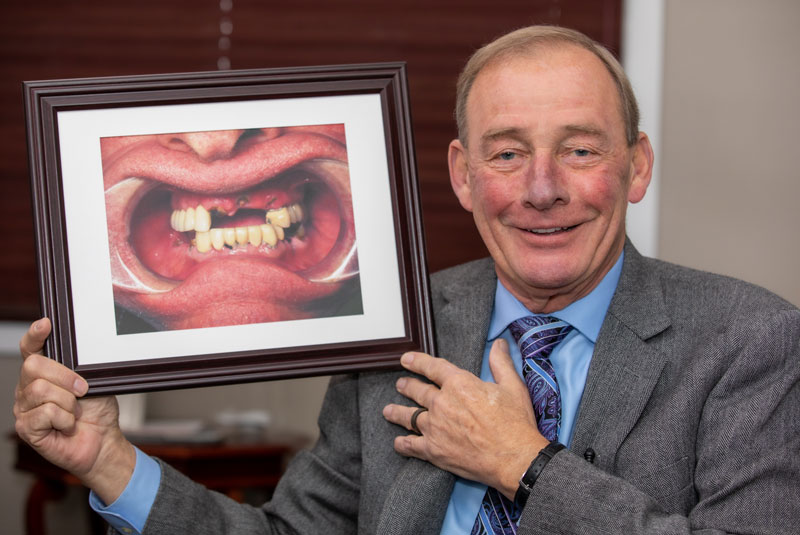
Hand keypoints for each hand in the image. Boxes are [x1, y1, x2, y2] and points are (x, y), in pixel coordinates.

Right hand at [13, 318, 135, 503]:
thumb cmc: (97, 411)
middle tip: (83, 390)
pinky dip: (65, 419)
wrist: (103, 440)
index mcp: (43, 373)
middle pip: (33, 366)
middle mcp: (27, 388)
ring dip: (68, 402)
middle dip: (64, 376)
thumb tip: (77, 355)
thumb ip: (79, 367)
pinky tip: (67, 426)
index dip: (34, 335)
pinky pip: (45, 413)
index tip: (46, 324)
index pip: (30, 348)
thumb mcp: (93, 381)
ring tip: (75, 412)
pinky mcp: (26, 428)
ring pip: (41, 390)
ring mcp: (24, 408)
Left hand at [382, 339, 548, 497]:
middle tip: (400, 385)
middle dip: (407, 386)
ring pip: (409, 416)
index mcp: (459, 384)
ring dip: (397, 412)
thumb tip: (499, 344)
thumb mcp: (513, 386)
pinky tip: (398, 443)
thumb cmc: (515, 423)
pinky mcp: (434, 450)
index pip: (432, 368)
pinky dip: (403, 444)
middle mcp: (442, 403)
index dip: (417, 361)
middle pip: (417, 391)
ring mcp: (435, 427)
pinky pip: (412, 445)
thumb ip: (501, 363)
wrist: (514, 459)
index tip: (405, 359)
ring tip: (388, 410)